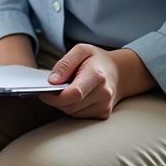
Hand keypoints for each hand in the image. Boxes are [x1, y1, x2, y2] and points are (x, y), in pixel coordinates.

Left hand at [39, 44, 153, 118]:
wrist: (120, 72)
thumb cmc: (97, 60)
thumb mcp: (81, 50)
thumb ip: (65, 64)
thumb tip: (52, 81)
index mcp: (97, 76)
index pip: (74, 93)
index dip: (56, 96)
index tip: (44, 93)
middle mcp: (104, 93)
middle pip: (71, 106)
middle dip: (57, 100)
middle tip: (50, 90)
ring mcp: (105, 106)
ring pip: (74, 113)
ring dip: (64, 104)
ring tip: (63, 90)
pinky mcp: (103, 114)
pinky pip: (80, 115)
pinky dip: (72, 107)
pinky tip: (73, 97)